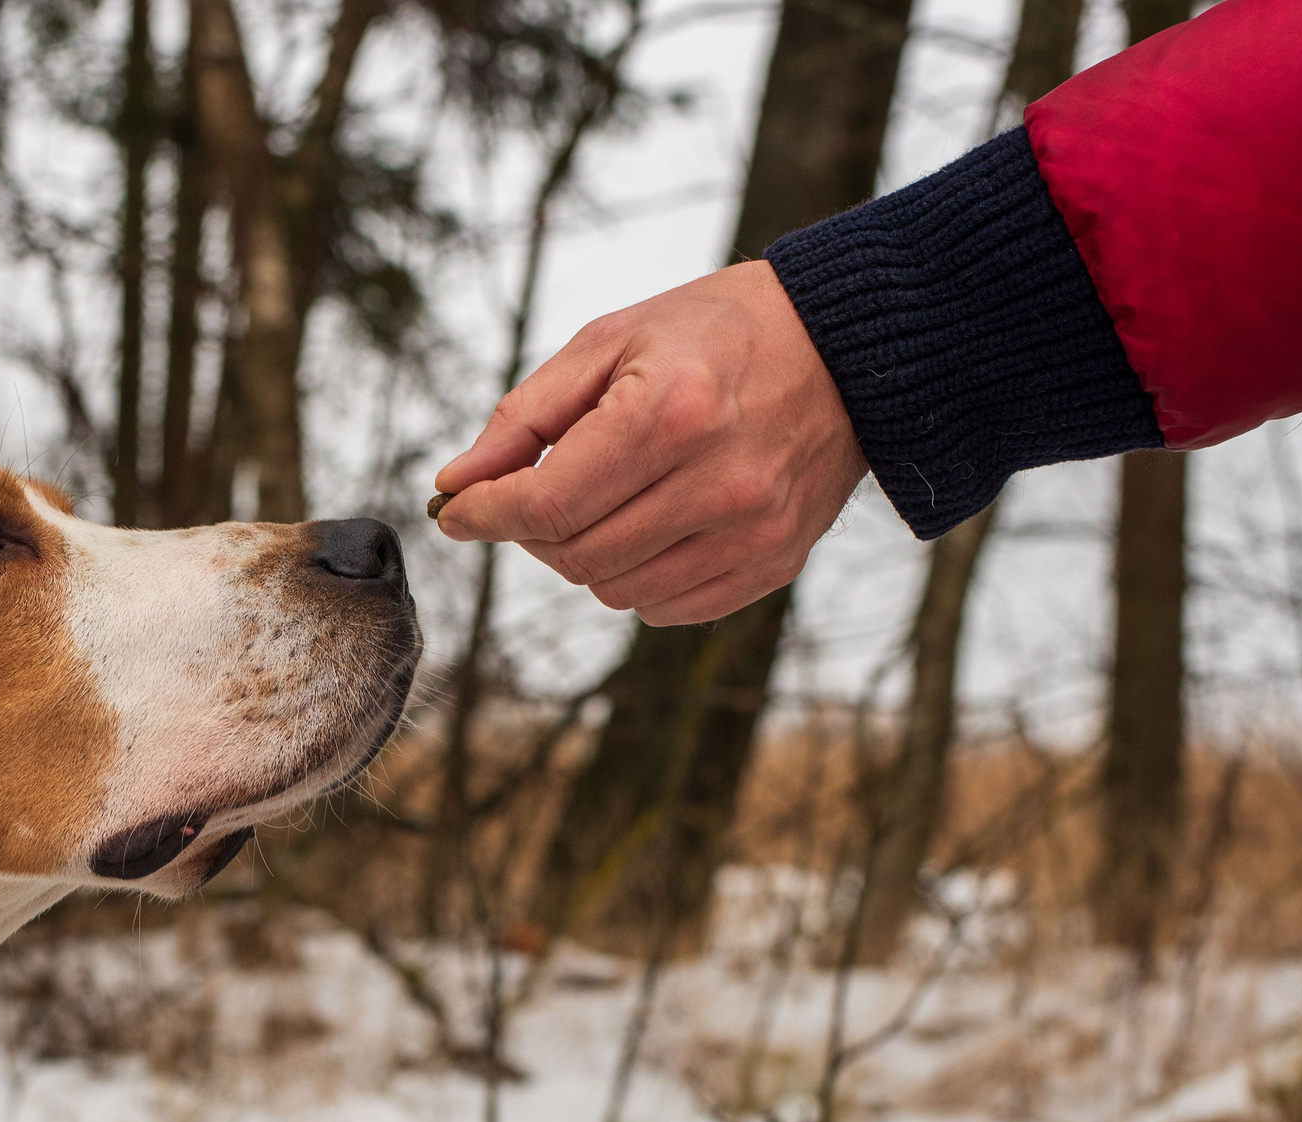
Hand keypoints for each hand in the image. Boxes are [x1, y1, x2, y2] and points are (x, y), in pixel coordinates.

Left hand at [432, 260, 867, 624]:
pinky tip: (651, 524)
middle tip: (533, 492)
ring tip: (604, 498)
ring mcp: (752, 531)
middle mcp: (718, 482)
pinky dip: (637, 577)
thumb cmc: (715, 334)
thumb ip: (526, 415)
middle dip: (532, 531)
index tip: (456, 511)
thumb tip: (456, 483)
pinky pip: (666, 607)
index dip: (485, 514)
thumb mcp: (612, 341)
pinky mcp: (773, 564)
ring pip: (615, 591)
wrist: (845, 349)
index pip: (548, 503)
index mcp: (672, 413)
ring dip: (584, 555)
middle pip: (575, 556)